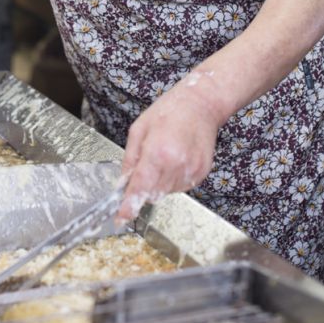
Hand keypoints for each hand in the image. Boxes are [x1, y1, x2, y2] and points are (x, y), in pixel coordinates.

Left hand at [118, 81, 220, 220]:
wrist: (202, 104)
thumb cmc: (170, 111)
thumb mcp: (139, 129)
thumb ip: (130, 158)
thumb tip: (123, 182)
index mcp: (157, 152)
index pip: (140, 187)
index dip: (129, 206)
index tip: (121, 218)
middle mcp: (176, 166)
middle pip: (152, 193)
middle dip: (144, 186)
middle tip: (145, 164)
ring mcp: (191, 171)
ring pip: (166, 192)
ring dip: (159, 182)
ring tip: (164, 155)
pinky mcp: (201, 173)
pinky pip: (180, 186)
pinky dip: (173, 178)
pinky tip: (175, 158)